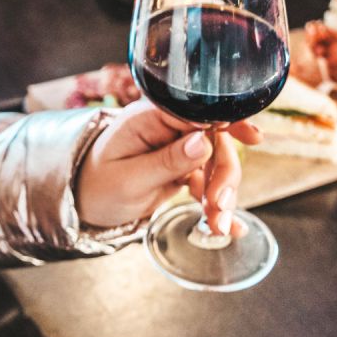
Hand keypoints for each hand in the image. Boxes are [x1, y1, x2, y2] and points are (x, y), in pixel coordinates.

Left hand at [74, 98, 259, 234]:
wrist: (84, 202)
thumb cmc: (97, 185)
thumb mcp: (129, 178)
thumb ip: (166, 160)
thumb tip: (201, 142)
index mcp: (149, 117)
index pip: (196, 110)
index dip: (227, 121)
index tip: (253, 138)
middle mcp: (165, 127)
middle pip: (213, 139)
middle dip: (224, 173)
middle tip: (219, 205)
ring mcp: (175, 147)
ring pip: (215, 162)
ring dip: (223, 193)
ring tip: (217, 225)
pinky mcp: (180, 167)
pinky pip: (208, 180)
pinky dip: (217, 203)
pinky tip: (227, 226)